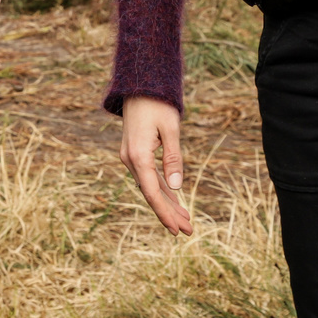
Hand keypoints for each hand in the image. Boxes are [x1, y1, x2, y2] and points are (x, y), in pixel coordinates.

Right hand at [120, 96, 192, 235]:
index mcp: (138, 156)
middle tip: (188, 231)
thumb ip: (173, 159)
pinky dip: (161, 190)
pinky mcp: (133, 153)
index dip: (165, 213)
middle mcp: (130, 159)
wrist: (139, 86)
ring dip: (167, 203)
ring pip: (149, 187)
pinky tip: (173, 199)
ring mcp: (129, 157)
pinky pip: (148, 177)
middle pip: (151, 194)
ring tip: (185, 220)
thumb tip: (177, 188)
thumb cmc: (157, 105)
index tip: (178, 230)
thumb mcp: (170, 130)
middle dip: (169, 213)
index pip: (153, 192)